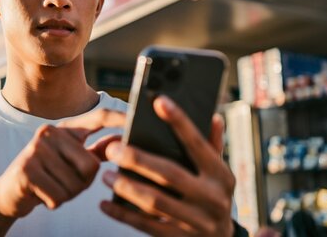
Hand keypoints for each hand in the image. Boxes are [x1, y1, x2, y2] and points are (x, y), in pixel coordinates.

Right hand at [0, 108, 125, 218]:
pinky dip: (54, 202)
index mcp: (65, 128)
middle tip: (63, 182)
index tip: (137, 117)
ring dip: (67, 194)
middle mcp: (50, 132)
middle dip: (82, 183)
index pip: (98, 117)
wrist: (8, 192)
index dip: (119, 118)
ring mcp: (36, 149)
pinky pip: (59, 195)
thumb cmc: (46, 175)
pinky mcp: (26, 169)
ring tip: (51, 187)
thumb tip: (123, 141)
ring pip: (75, 184)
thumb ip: (96, 150)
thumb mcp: (71, 160)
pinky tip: (42, 194)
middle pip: (91, 165)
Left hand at [100, 95, 235, 236]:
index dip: (179, 122)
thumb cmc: (214, 196)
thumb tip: (213, 116)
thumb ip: (213, 146)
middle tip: (113, 149)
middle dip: (138, 160)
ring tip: (105, 176)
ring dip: (126, 187)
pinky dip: (123, 215)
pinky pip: (145, 225)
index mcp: (221, 175)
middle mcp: (212, 198)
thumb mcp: (220, 173)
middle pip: (170, 174)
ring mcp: (196, 221)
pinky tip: (105, 204)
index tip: (159, 101)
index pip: (197, 144)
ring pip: (155, 201)